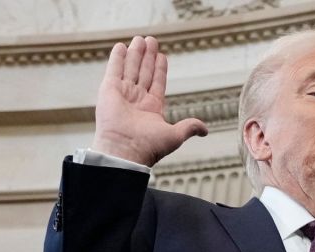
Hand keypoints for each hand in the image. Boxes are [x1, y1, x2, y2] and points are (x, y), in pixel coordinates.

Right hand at [92, 36, 207, 166]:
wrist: (125, 150)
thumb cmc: (149, 146)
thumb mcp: (175, 135)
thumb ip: (189, 127)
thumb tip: (205, 130)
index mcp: (152, 108)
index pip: (157, 82)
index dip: (160, 68)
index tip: (162, 55)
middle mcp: (137, 100)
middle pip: (144, 72)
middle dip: (148, 56)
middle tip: (151, 40)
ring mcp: (123, 94)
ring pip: (131, 68)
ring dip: (135, 53)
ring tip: (140, 38)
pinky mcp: (109, 90)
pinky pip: (114, 70)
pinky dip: (117, 58)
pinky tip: (121, 46)